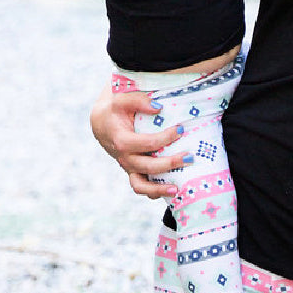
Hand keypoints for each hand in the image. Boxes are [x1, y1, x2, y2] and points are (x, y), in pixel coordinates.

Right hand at [89, 83, 188, 198]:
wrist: (103, 123)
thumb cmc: (115, 110)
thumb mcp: (123, 100)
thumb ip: (139, 100)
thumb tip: (159, 107)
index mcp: (121, 140)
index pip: (147, 143)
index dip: (165, 138)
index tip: (181, 130)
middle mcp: (124, 157)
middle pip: (147, 166)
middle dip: (170, 163)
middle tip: (189, 157)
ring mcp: (127, 167)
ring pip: (141, 185)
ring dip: (159, 189)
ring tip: (177, 188)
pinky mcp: (132, 172)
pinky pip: (141, 187)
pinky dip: (153, 192)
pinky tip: (170, 191)